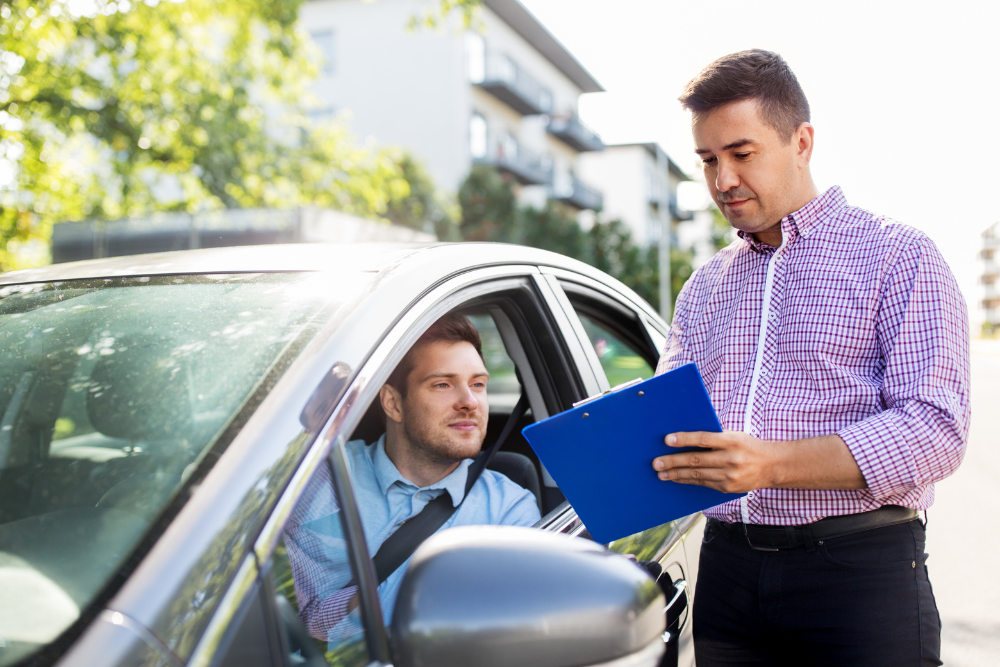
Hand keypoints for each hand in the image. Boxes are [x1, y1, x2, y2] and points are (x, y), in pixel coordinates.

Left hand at [651, 430, 775, 493]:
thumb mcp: (734, 436)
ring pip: (697, 475)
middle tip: (656, 462)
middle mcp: (731, 459)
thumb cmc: (748, 446)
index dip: (685, 439)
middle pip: (697, 460)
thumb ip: (714, 437)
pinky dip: (688, 480)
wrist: (772, 466)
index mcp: (732, 441)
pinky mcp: (727, 488)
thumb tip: (685, 438)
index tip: (667, 439)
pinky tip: (676, 478)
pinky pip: (703, 483)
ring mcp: (730, 476)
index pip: (704, 439)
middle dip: (674, 461)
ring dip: (676, 474)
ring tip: (661, 473)